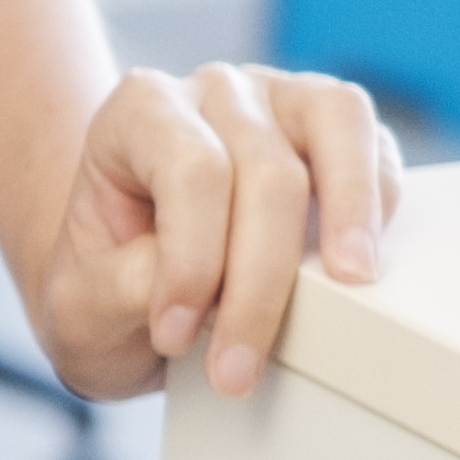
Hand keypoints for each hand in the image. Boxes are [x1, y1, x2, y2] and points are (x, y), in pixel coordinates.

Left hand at [29, 61, 402, 403]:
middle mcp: (213, 93)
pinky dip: (378, 200)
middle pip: (266, 170)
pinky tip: (361, 262)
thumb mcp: (80, 298)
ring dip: (350, 209)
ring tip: (350, 282)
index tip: (175, 335)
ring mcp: (280, 102)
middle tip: (236, 366)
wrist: (123, 286)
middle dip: (259, 280)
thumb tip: (209, 287)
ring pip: (337, 128)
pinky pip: (374, 147)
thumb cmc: (103, 283)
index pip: (189, 170)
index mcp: (139, 112)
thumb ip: (126, 284)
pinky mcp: (333, 132)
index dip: (193, 259)